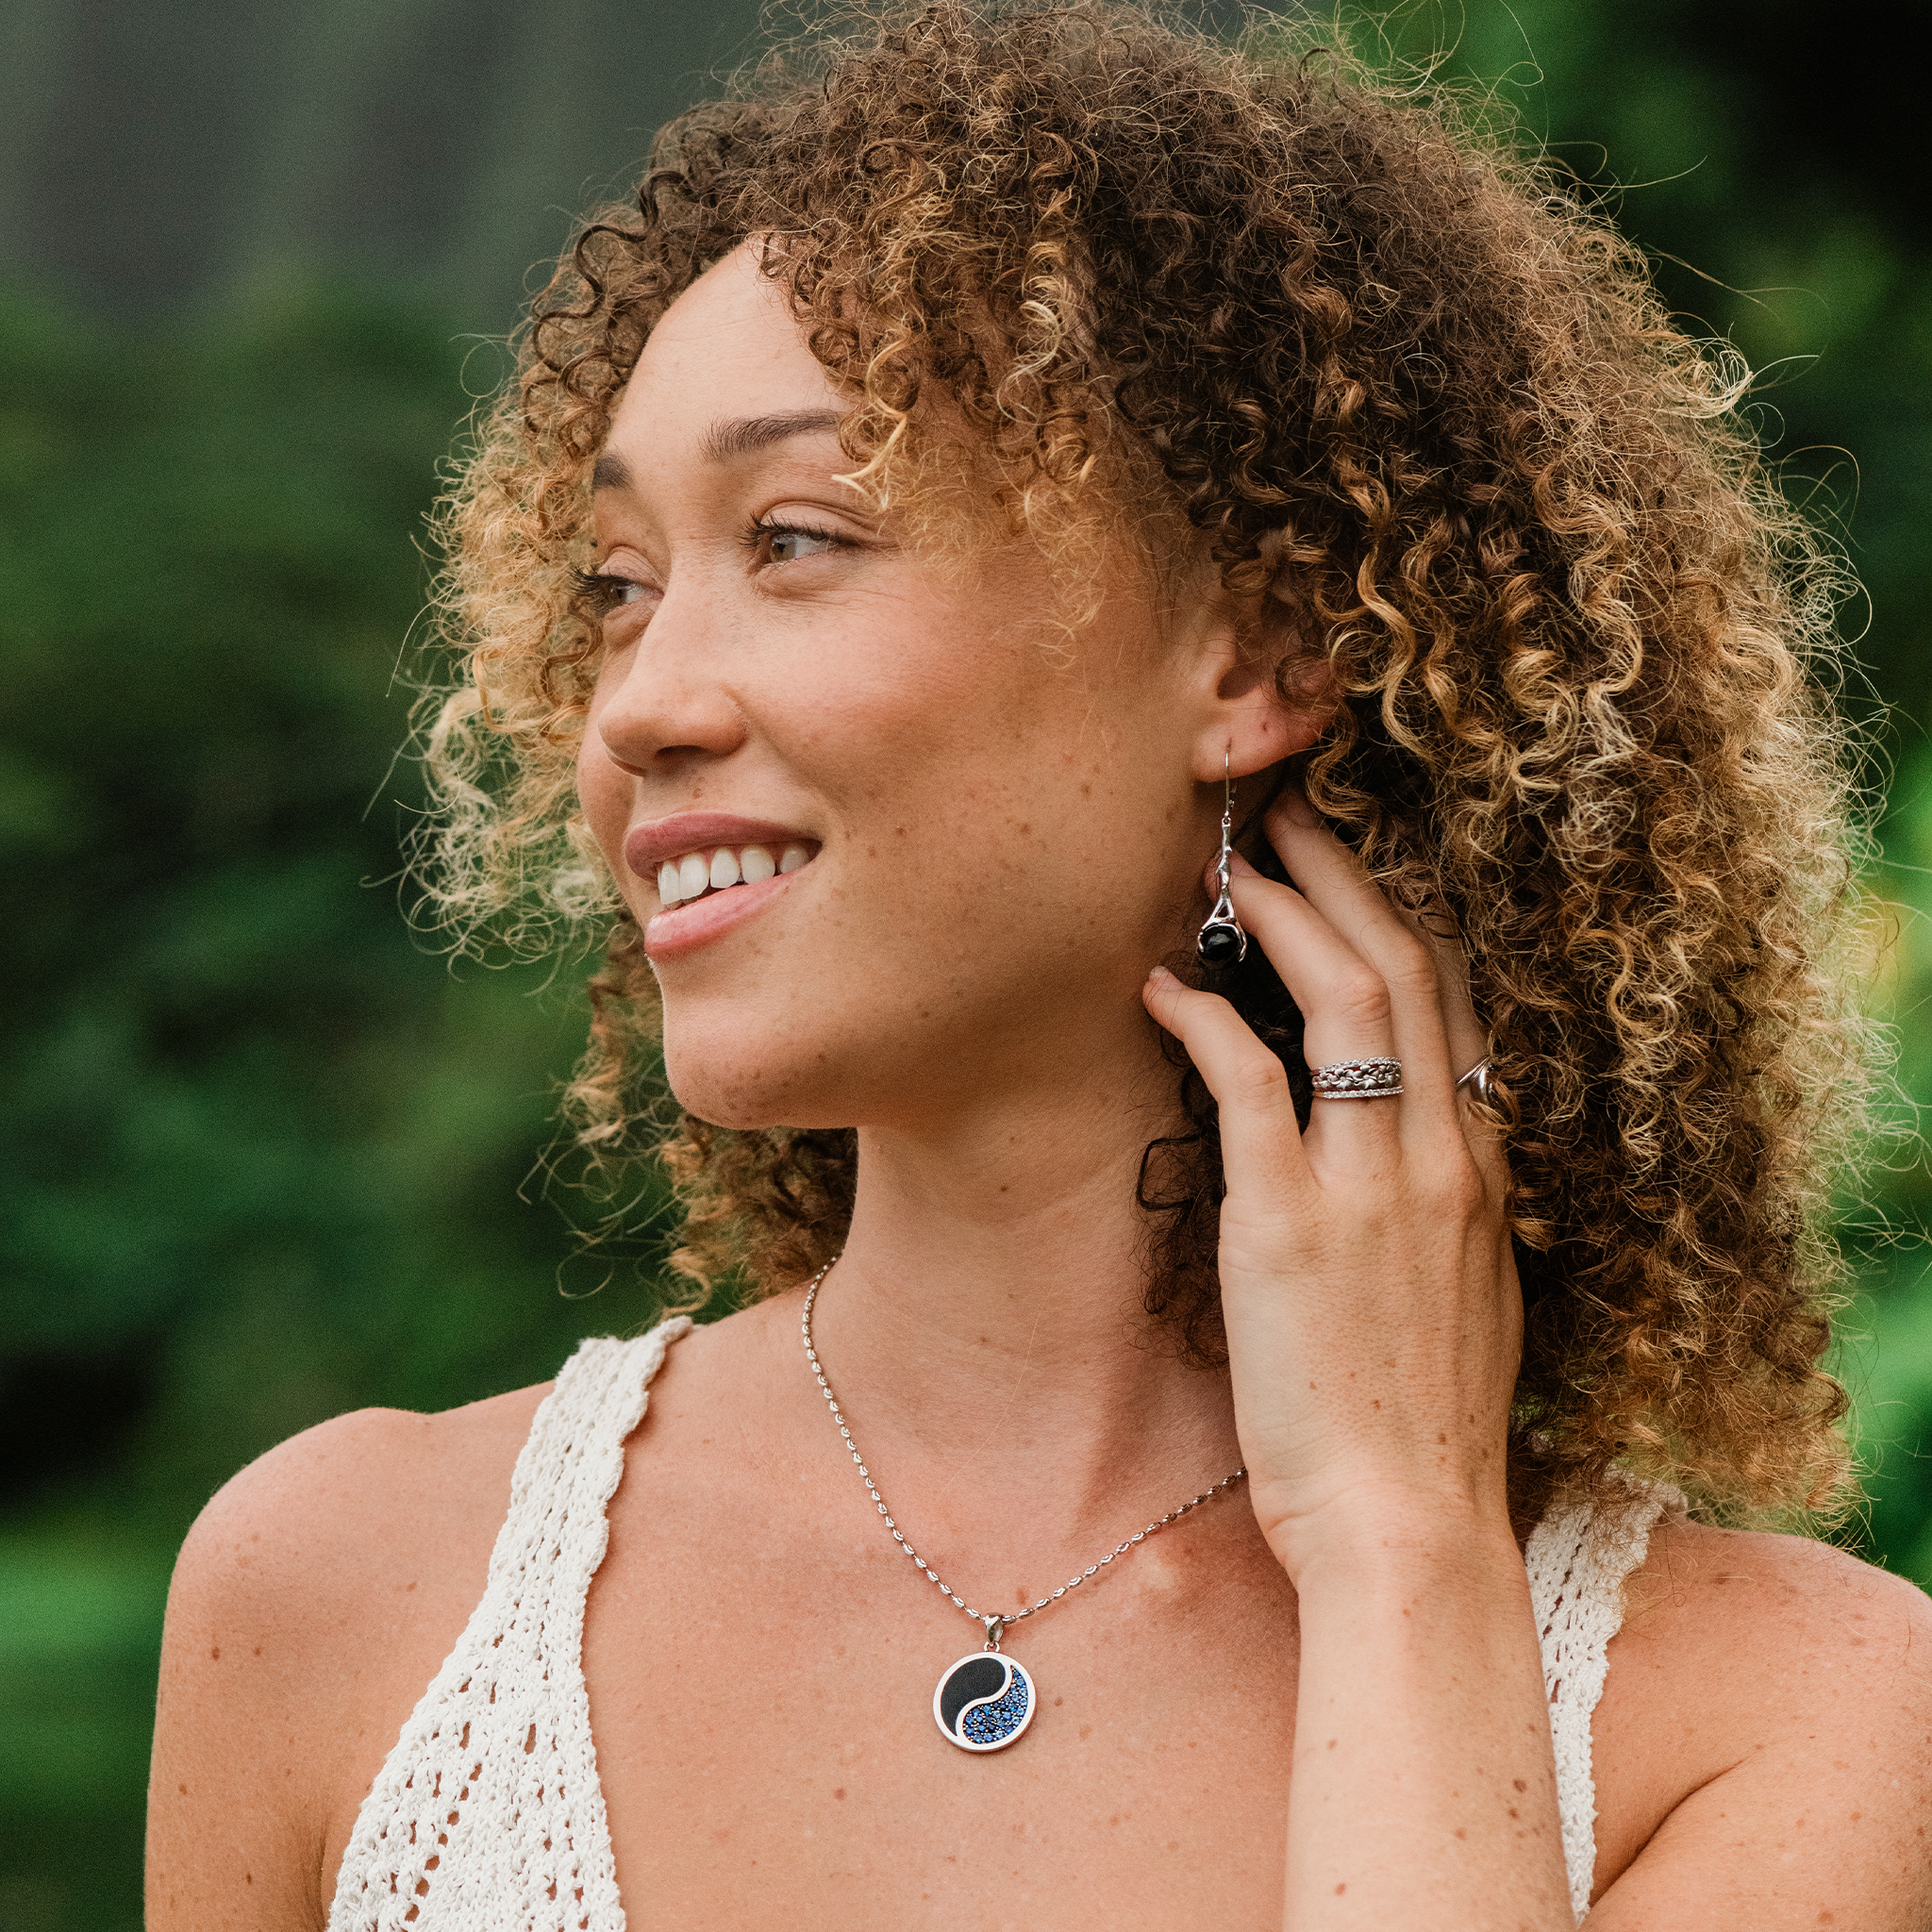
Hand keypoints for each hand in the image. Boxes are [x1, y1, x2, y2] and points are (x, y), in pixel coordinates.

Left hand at [1142, 792, 1520, 1579]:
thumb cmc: (1423, 1426)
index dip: (1397, 919)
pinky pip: (1249, 1081)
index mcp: (1481, 1170)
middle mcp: (1438, 1156)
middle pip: (1406, 968)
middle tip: (1289, 819)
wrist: (1408, 1527)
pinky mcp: (1286, 1224)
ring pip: (1344, 998)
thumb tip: (1394, 1154)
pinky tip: (1162, 987)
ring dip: (1283, 914)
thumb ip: (1443, 1210)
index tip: (1350, 875)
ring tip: (1232, 867)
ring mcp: (1369, 1184)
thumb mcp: (1469, 1298)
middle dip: (1346, 876)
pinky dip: (1205, 1016)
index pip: (1452, 1004)